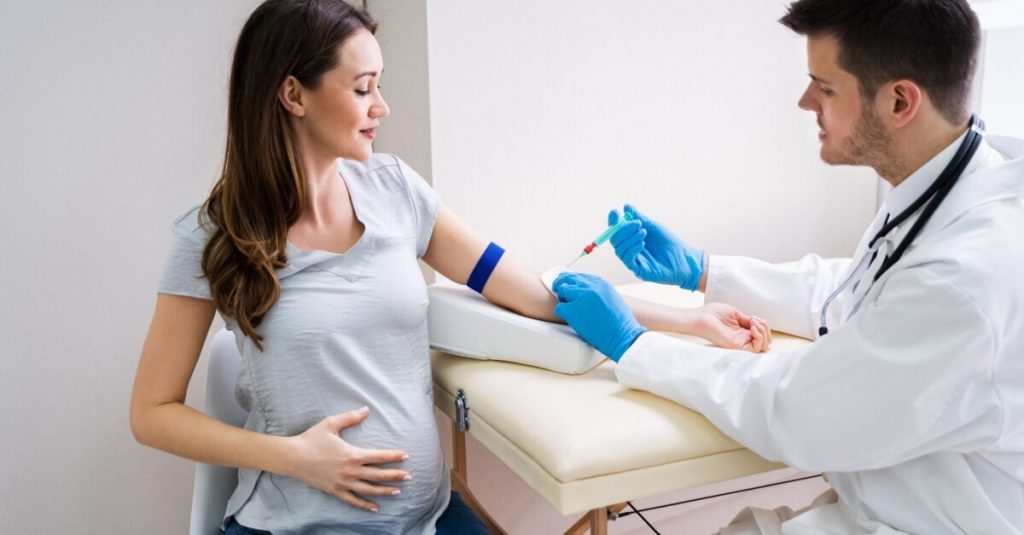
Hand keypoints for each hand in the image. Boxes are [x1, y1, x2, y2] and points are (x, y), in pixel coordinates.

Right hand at [285, 407, 410, 511]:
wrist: (292, 457)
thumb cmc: (311, 438)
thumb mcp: (331, 423)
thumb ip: (351, 417)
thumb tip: (367, 409)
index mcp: (352, 454)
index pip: (379, 456)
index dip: (394, 456)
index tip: (406, 456)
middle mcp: (350, 471)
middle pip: (378, 475)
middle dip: (395, 476)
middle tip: (409, 476)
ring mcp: (343, 483)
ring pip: (369, 490)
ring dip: (385, 491)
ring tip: (398, 491)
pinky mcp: (334, 491)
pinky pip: (353, 501)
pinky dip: (365, 505)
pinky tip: (375, 507)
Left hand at [552, 272, 646, 361]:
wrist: (622, 336)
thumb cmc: (621, 324)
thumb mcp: (614, 299)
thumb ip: (600, 293)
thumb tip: (586, 293)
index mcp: (602, 284)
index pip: (581, 276)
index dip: (573, 280)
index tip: (568, 284)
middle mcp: (591, 287)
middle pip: (569, 279)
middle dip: (562, 284)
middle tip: (557, 289)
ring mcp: (581, 298)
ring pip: (562, 290)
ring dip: (563, 299)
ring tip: (568, 308)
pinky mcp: (573, 311)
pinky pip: (559, 307)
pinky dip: (562, 313)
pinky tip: (569, 318)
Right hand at [609, 205, 704, 290]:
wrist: (684, 259)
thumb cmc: (670, 243)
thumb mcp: (654, 227)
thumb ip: (640, 218)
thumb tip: (626, 207)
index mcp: (631, 239)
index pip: (615, 231)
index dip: (612, 222)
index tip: (616, 212)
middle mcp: (629, 250)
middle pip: (615, 240)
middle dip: (623, 229)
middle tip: (638, 223)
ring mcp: (633, 261)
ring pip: (619, 249)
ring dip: (629, 238)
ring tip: (644, 232)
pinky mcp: (639, 271)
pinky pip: (628, 259)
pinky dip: (632, 249)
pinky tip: (642, 243)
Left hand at [696, 303, 770, 352]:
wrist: (701, 317)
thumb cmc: (714, 313)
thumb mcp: (736, 314)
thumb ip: (748, 320)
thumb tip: (757, 324)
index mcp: (744, 330)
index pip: (763, 332)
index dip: (763, 324)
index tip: (753, 317)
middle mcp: (744, 338)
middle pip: (767, 340)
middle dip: (766, 328)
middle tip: (754, 320)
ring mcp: (741, 343)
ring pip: (764, 346)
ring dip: (764, 332)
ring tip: (753, 324)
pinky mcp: (737, 346)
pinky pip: (756, 348)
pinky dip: (759, 337)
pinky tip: (752, 328)